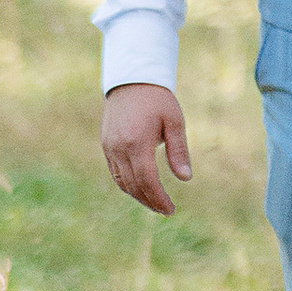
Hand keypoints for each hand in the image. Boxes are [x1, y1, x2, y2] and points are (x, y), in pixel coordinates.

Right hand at [102, 84, 191, 213]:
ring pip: (122, 182)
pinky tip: (140, 189)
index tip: (170, 210)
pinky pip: (115, 172)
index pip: (147, 180)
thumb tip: (185, 178)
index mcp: (137, 142)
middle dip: (149, 201)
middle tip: (165, 210)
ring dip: (138, 196)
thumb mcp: (174, 122)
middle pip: (133, 185)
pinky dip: (127, 184)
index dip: (158, 198)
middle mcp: (119, 148)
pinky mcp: (106, 145)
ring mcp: (110, 147)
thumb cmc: (157, 99)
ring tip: (154, 203)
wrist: (131, 80)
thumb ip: (179, 151)